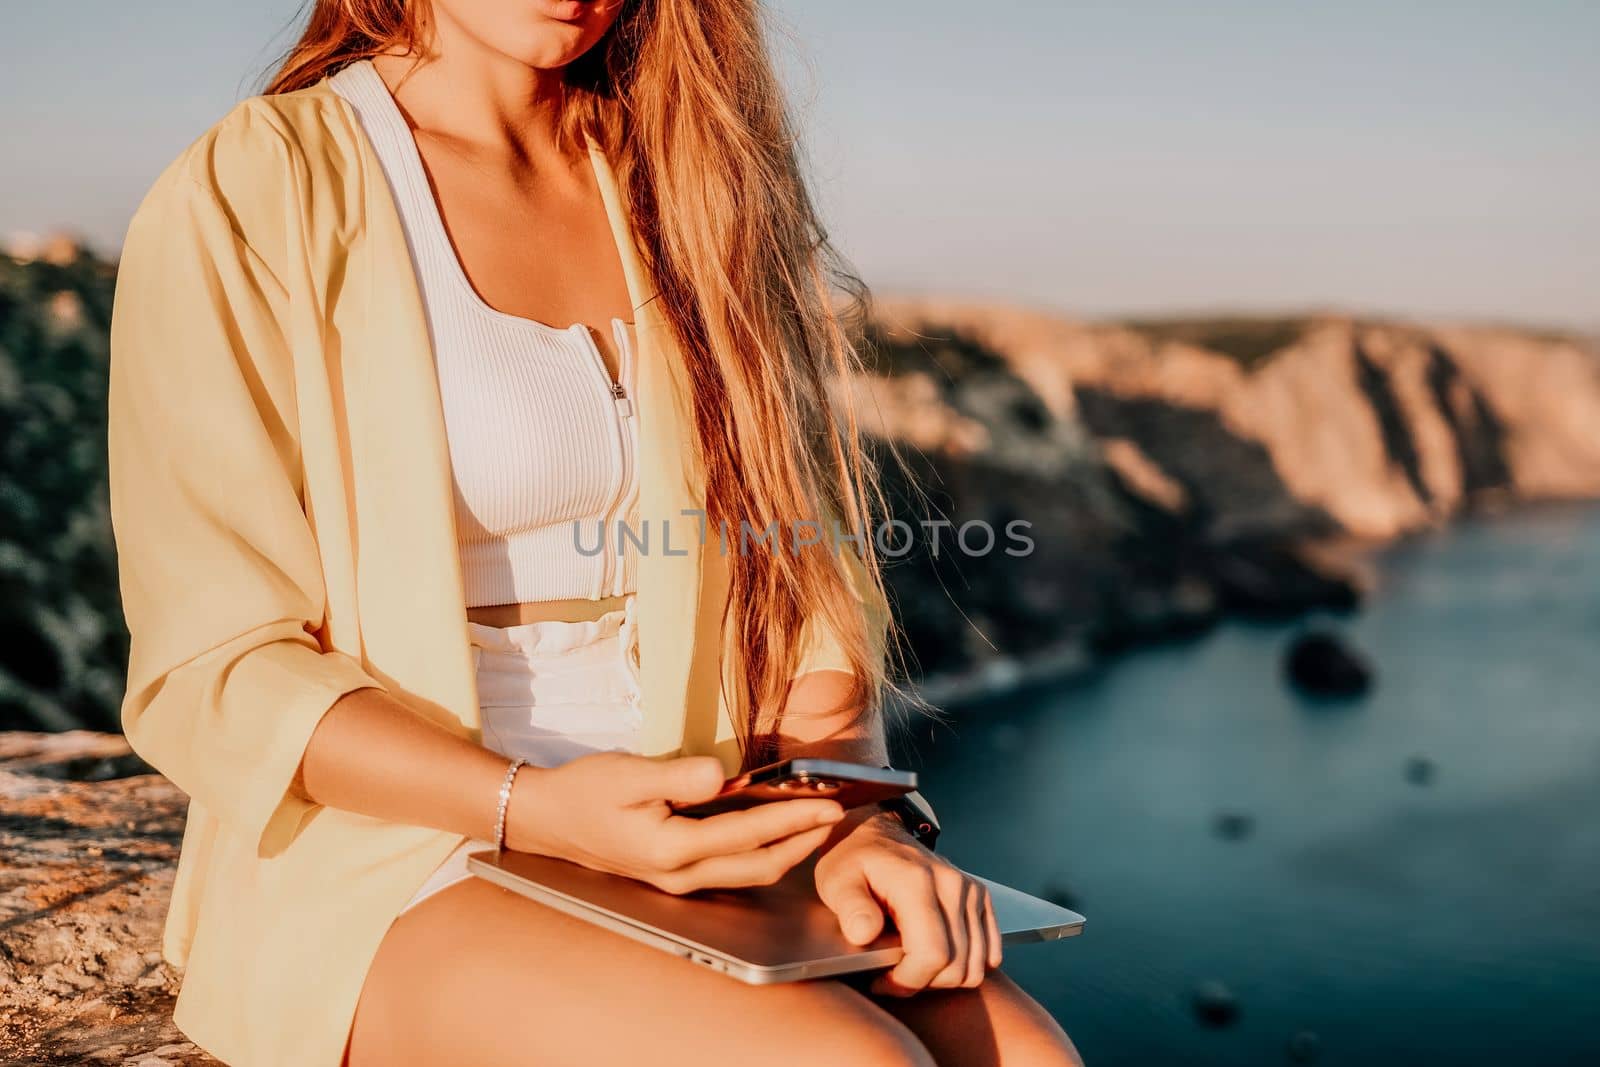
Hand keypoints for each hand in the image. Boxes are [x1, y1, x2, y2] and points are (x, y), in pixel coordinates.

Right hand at [504, 752, 843, 893]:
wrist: (549, 819)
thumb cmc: (586, 792)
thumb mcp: (629, 775)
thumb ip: (678, 778)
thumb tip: (723, 778)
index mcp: (672, 849)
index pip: (749, 834)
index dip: (793, 819)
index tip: (828, 804)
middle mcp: (680, 875)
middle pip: (760, 865)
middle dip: (803, 842)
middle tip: (837, 816)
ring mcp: (678, 881)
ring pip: (749, 874)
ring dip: (787, 851)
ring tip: (817, 825)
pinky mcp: (675, 876)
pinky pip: (732, 870)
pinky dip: (763, 853)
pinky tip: (775, 833)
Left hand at [813, 812, 1001, 994]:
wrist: (875, 835)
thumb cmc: (853, 862)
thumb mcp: (837, 881)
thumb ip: (850, 908)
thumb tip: (864, 933)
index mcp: (917, 882)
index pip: (932, 954)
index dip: (907, 981)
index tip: (882, 981)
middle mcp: (951, 883)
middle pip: (956, 966)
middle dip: (922, 983)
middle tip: (893, 976)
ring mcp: (970, 890)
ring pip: (975, 965)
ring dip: (943, 977)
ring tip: (911, 965)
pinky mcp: (979, 896)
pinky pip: (988, 952)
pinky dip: (965, 965)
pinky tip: (936, 957)